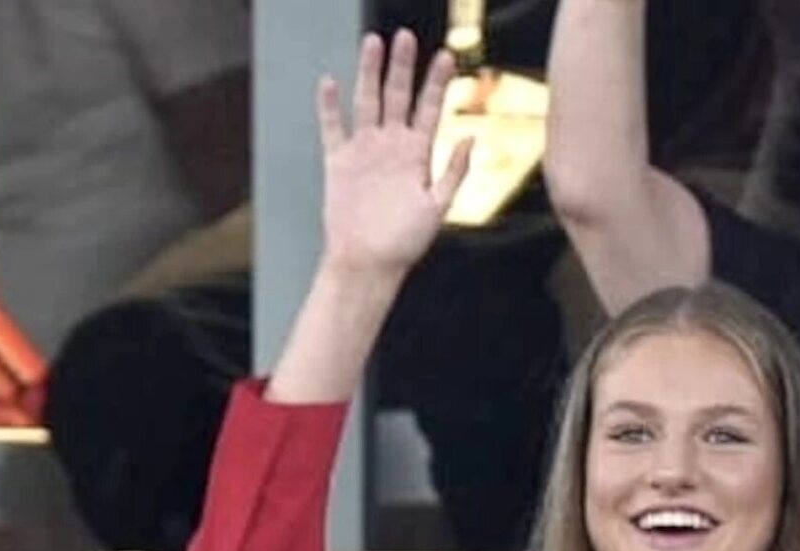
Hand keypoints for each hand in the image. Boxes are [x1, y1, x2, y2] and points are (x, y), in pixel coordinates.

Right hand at [316, 30, 472, 278]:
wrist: (368, 264)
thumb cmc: (404, 243)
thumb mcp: (437, 207)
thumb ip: (453, 172)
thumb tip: (470, 138)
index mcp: (417, 154)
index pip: (430, 109)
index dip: (437, 83)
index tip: (447, 55)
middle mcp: (391, 147)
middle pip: (397, 97)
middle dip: (402, 67)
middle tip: (406, 36)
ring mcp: (364, 152)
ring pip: (366, 103)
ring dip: (369, 74)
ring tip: (373, 43)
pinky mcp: (338, 164)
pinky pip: (332, 129)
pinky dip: (329, 107)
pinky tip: (329, 82)